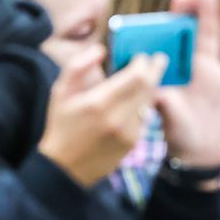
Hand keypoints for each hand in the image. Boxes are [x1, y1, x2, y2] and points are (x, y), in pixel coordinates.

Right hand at [38, 44, 166, 188]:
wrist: (64, 168)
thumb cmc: (61, 125)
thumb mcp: (60, 92)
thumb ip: (78, 66)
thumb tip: (101, 50)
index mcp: (99, 103)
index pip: (136, 76)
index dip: (143, 62)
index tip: (141, 55)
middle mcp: (117, 118)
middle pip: (148, 86)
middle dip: (155, 69)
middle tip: (159, 58)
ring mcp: (128, 133)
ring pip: (148, 101)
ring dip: (150, 86)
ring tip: (146, 76)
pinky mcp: (132, 143)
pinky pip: (144, 116)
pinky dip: (142, 104)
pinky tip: (135, 99)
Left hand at [155, 0, 219, 171]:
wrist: (201, 155)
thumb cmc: (178, 135)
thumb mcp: (168, 118)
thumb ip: (164, 102)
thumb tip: (155, 89)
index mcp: (174, 71)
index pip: (171, 40)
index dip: (170, 22)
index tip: (170, 5)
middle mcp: (191, 66)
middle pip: (191, 32)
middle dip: (189, 11)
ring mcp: (213, 71)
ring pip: (212, 37)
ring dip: (210, 16)